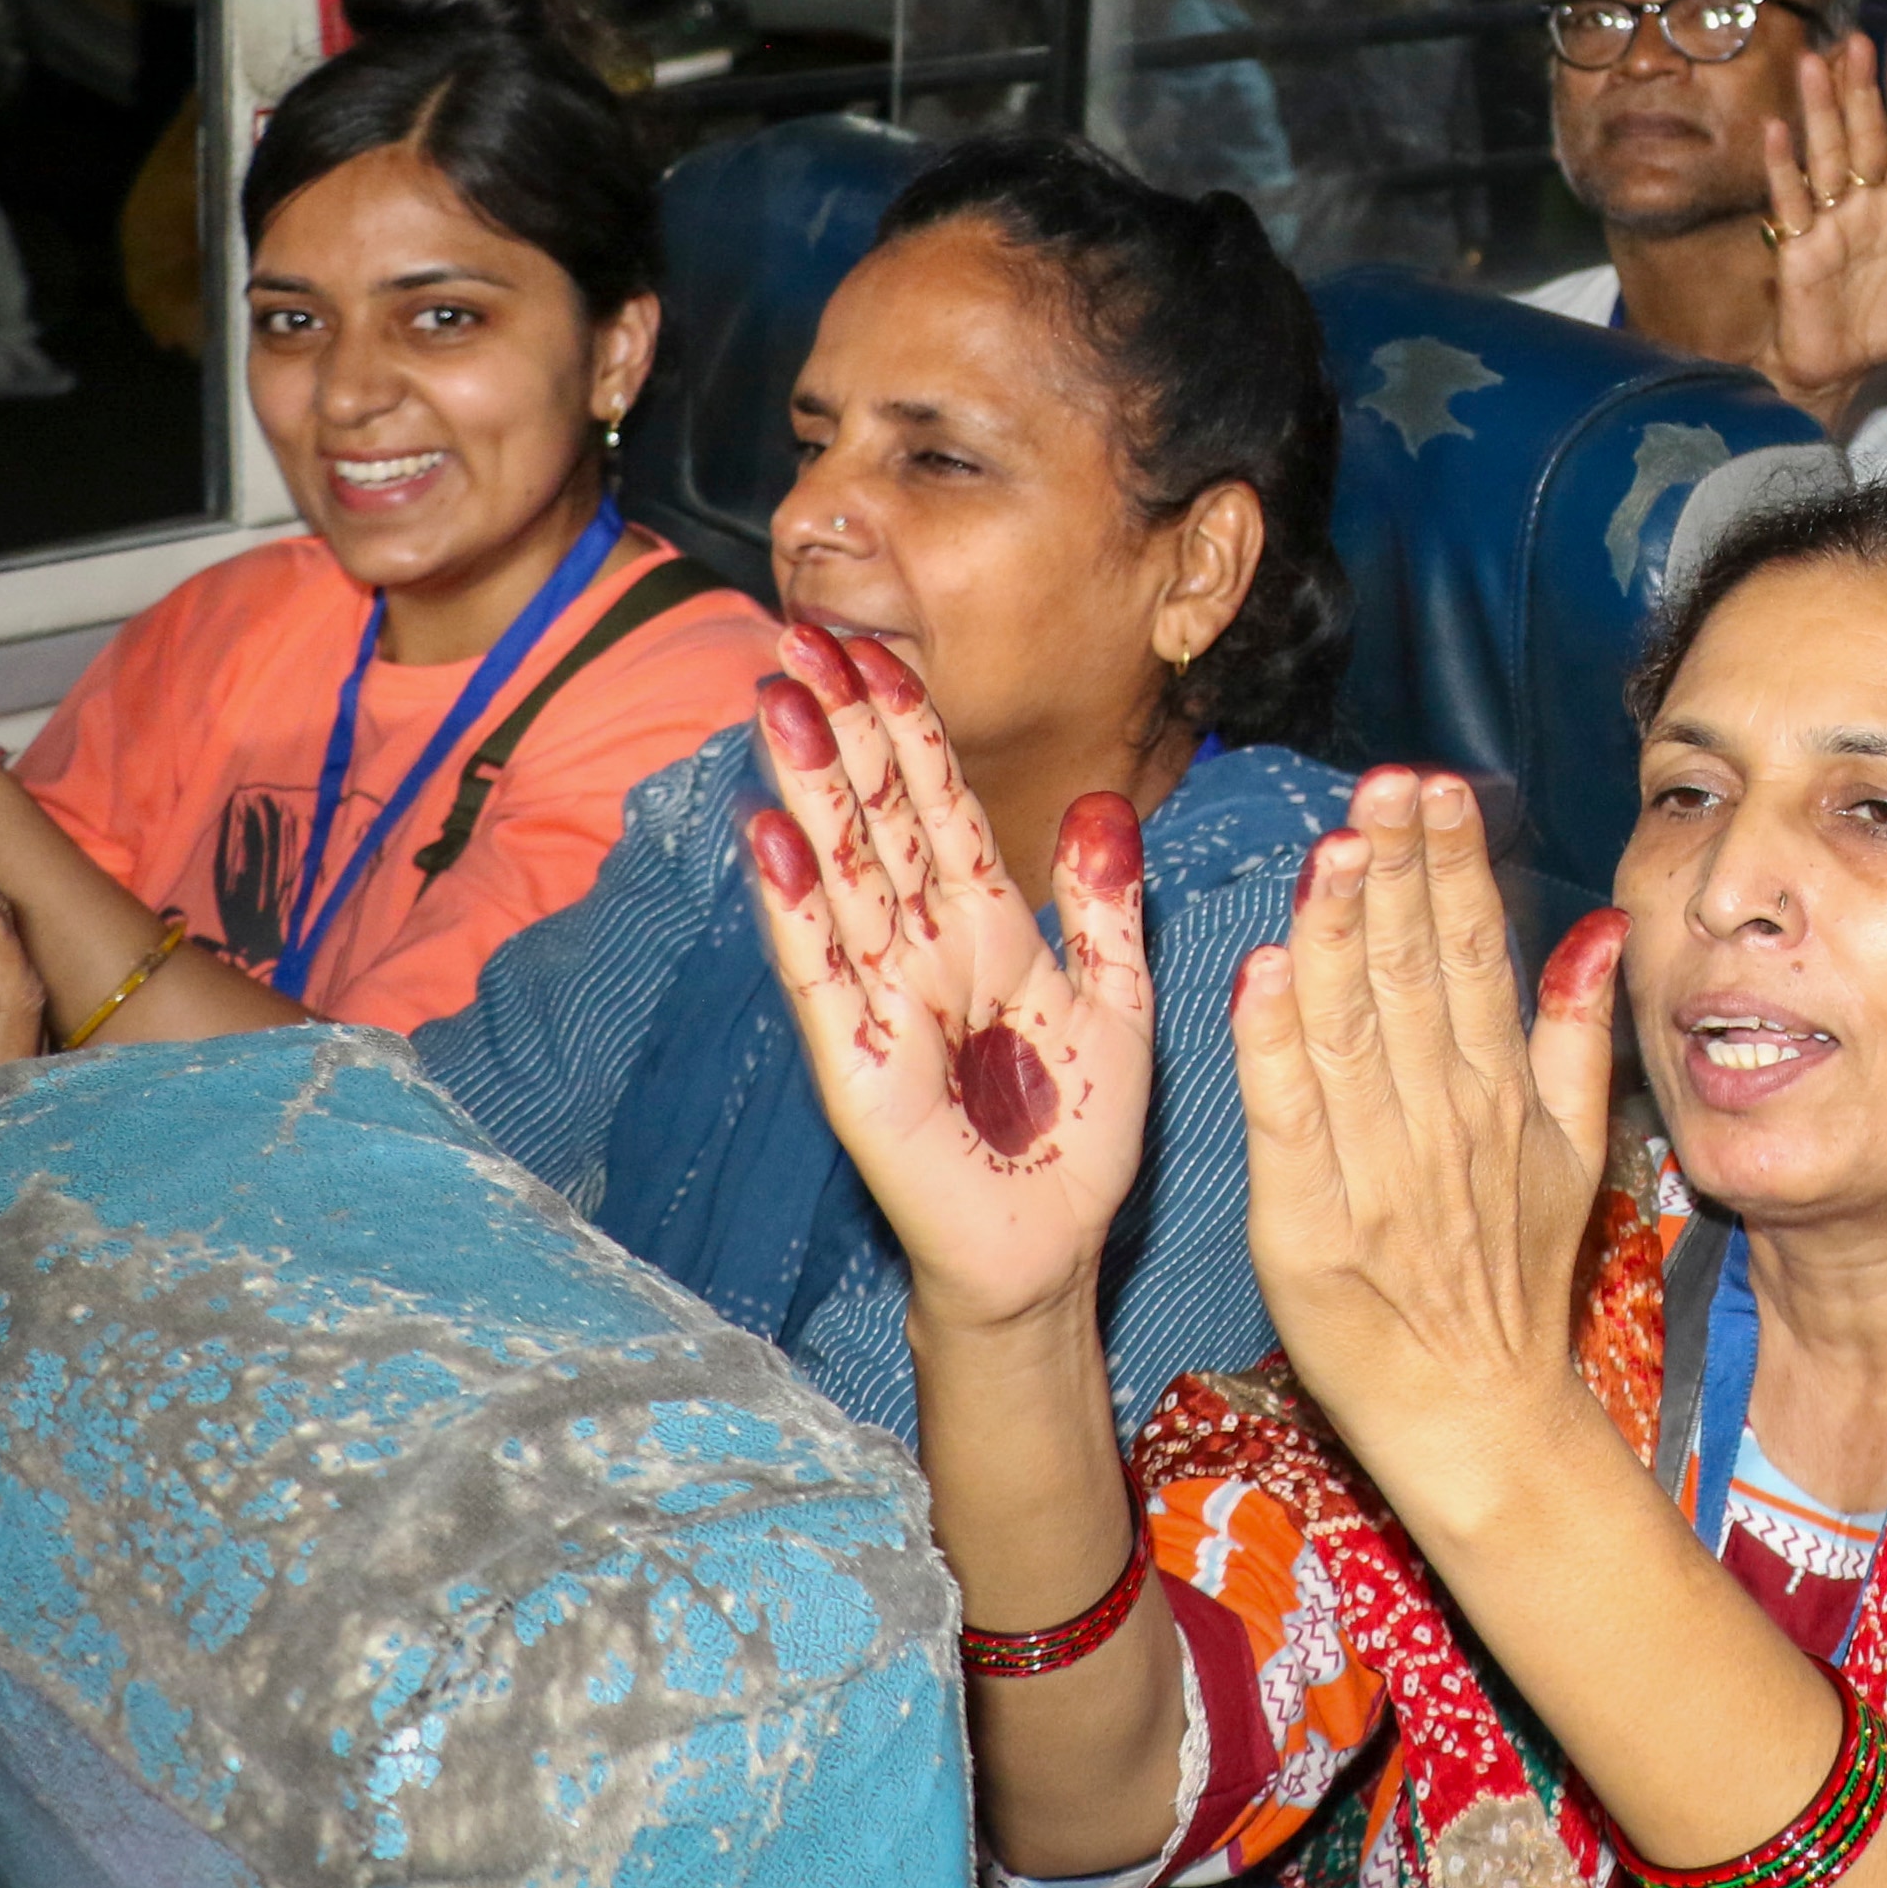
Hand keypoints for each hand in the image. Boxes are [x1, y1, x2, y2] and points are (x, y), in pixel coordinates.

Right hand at [746, 626, 1156, 1336]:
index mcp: (985, 927)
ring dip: (805, 788)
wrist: (1047, 1254)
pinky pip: (822, 969)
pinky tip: (769, 839)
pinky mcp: (855, 1062)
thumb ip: (1104, 903)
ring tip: (774, 701)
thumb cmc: (1075, 1138)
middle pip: (876, 817)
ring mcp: (879, 999)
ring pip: (841, 872)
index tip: (872, 645)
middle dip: (840, 727)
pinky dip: (795, 906)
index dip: (905, 726)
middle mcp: (921, 949)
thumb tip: (1104, 801)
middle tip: (799, 633)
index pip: (938, 805)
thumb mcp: (1117, 1000)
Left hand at [1226, 767, 1623, 1491]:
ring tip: (1332, 846)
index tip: (1433, 786)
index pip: (1472, 951)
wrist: (1481, 1417)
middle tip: (1382, 784)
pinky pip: (1289, 1121)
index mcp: (1501, 1092)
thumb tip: (1603, 929)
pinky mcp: (1307, 1228)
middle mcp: (1441, 1119)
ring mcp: (1376, 1173)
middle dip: (1396, 868)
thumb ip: (1581, 1034)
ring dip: (1339, 931)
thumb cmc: (1517, 1282)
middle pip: (1413, 972)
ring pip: (1351, 1029)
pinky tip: (1266, 971)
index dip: (1450, 863)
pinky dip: (1274, 1047)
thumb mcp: (1577, 1152)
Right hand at [1757, 32, 1886, 422]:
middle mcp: (1864, 204)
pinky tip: (1778, 130)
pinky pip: (1790, 200)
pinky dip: (1783, 166)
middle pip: (1863, 136)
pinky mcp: (1797, 247)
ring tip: (1814, 63)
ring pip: (1825, 155)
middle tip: (1858, 41)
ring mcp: (1827, 221)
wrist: (1840, 370)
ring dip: (1820, 110)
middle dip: (1861, 89)